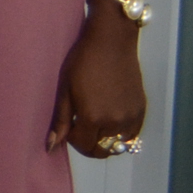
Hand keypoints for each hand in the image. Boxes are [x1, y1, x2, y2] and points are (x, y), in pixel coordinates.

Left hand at [48, 6, 147, 156]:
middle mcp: (115, 122)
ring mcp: (132, 118)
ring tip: (95, 122)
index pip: (84, 146)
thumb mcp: (65, 90)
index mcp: (93, 117)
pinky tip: (110, 119)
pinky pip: (132, 135)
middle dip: (88, 144)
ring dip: (105, 140)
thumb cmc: (83, 62)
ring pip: (118, 145)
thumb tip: (50, 147)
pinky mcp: (142, 111)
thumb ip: (60, 121)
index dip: (73, 140)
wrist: (111, 43)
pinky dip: (120, 134)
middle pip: (102, 150)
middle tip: (80, 128)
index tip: (69, 127)